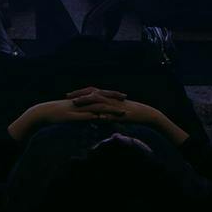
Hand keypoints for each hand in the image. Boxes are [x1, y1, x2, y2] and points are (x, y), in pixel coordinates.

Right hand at [8, 97, 124, 140]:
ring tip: (122, 112)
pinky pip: (88, 115)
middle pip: (101, 98)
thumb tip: (94, 118)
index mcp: (83, 99)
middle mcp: (82, 101)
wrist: (44, 113)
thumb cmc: (58, 115)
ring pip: (97, 107)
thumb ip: (85, 114)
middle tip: (126, 98)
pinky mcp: (75, 114)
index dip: (111, 95)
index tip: (123, 96)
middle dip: (114, 98)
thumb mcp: (74, 114)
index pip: (100, 95)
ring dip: (110, 109)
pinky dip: (97, 117)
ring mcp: (79, 107)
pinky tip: (106, 119)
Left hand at [67, 88, 184, 137]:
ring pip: (99, 101)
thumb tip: (95, 118)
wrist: (144, 113)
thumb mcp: (114, 113)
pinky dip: (101, 113)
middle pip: (92, 93)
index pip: (91, 92)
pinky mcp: (120, 111)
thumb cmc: (128, 114)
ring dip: (87, 102)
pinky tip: (94, 116)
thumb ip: (104, 114)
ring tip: (76, 103)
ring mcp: (114, 104)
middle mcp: (109, 98)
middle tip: (67, 97)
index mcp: (107, 96)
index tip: (69, 95)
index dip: (80, 93)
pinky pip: (109, 111)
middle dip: (79, 94)